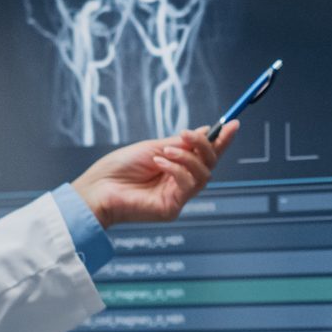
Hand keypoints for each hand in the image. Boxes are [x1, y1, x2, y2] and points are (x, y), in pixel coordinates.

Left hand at [71, 122, 239, 226]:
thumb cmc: (119, 168)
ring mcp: (177, 197)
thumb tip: (206, 130)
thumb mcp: (153, 147)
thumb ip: (180, 143)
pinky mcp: (172, 208)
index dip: (222, 141)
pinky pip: (188, 185)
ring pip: (203, 175)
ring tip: (164, 151)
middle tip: (190, 134)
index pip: (205, 155)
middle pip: (210, 164)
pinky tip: (159, 163)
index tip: (234, 124)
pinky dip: (177, 169)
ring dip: (187, 157)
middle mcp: (180, 183)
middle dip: (206, 146)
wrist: (97, 188)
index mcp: (176, 167)